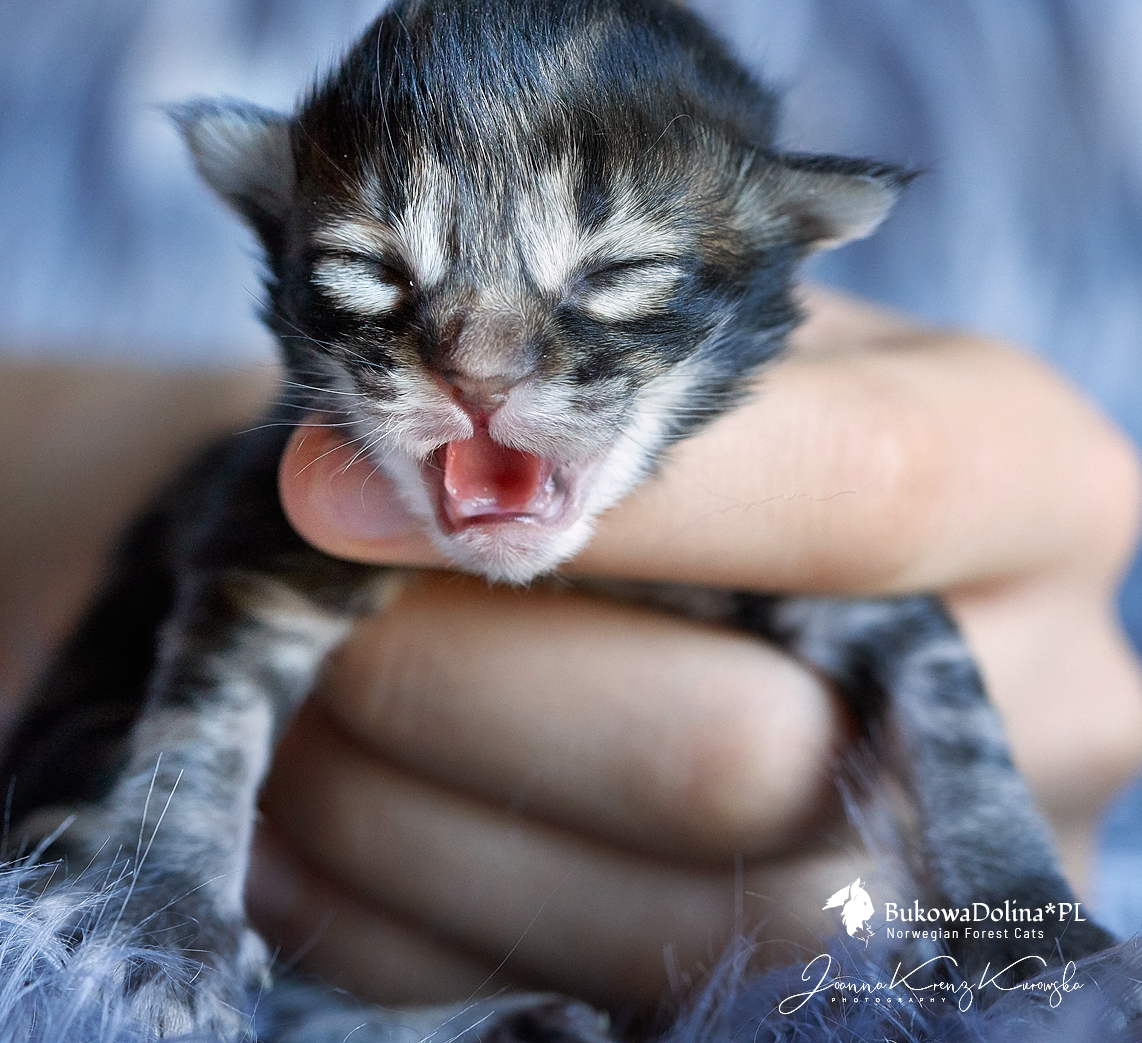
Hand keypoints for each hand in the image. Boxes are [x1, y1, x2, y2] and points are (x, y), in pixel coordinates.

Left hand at [247, 285, 1141, 1007]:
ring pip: (641, 914)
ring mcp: (929, 880)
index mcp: (1026, 481)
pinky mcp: (798, 982)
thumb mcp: (696, 347)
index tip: (344, 485)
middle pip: (731, 746)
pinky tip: (318, 803)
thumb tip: (360, 473)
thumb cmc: (701, 407)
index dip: (591, 493)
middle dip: (457, 678)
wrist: (738, 538)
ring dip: (398, 801)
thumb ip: (584, 390)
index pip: (856, 488)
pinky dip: (389, 901)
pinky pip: (556, 992)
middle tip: (303, 607)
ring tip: (296, 689)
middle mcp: (1028, 700)